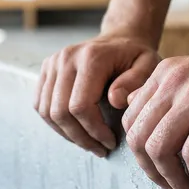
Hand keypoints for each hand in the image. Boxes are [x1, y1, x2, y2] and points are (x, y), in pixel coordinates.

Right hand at [35, 35, 160, 157]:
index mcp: (91, 57)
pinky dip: (55, 123)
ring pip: (47, 112)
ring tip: (88, 142)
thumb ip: (136, 82)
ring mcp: (52, 63)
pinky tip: (75, 130)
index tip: (110, 142)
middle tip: (100, 148)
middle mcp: (66, 58)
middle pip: (60, 112)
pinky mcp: (46, 69)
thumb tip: (115, 100)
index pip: (80, 106)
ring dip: (67, 134)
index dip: (94, 131)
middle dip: (80, 137)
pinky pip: (40, 105)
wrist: (120, 39)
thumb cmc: (136, 57)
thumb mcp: (149, 65)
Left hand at [122, 36, 188, 188]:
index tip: (160, 173)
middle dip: (153, 173)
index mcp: (166, 73)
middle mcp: (175, 79)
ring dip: (173, 179)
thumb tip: (132, 104)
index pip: (131, 122)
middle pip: (139, 139)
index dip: (140, 156)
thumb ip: (166, 89)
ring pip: (160, 149)